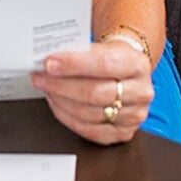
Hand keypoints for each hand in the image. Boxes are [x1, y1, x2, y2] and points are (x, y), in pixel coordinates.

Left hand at [30, 41, 155, 144]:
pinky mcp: (124, 132)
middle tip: (40, 78)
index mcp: (137, 64)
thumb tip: (50, 62)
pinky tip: (57, 105)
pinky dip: (68, 118)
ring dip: (61, 102)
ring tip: (47, 89)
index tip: (50, 63)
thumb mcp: (102, 48)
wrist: (126, 73)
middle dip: (61, 86)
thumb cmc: (111, 60)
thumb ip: (79, 54)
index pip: (104, 64)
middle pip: (94, 93)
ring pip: (89, 113)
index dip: (73, 65)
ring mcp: (134, 115)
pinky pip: (90, 131)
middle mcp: (140, 91)